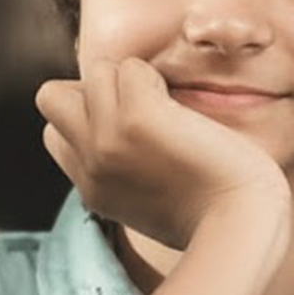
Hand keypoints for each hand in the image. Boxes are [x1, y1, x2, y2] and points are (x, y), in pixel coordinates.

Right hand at [35, 57, 287, 249]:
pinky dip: (156, 77)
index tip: (133, 131)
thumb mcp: (149, 199)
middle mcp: (91, 163)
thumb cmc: (216, 213)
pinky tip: (181, 110)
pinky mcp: (137, 118)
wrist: (241, 227)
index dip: (90, 119)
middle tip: (140, 110)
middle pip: (52, 96)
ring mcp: (108, 140)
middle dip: (93, 91)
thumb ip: (124, 170)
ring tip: (168, 109)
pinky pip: (131, 67)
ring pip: (96, 72)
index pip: (57, 132)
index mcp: (93, 187)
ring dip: (132, 78)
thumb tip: (126, 129)